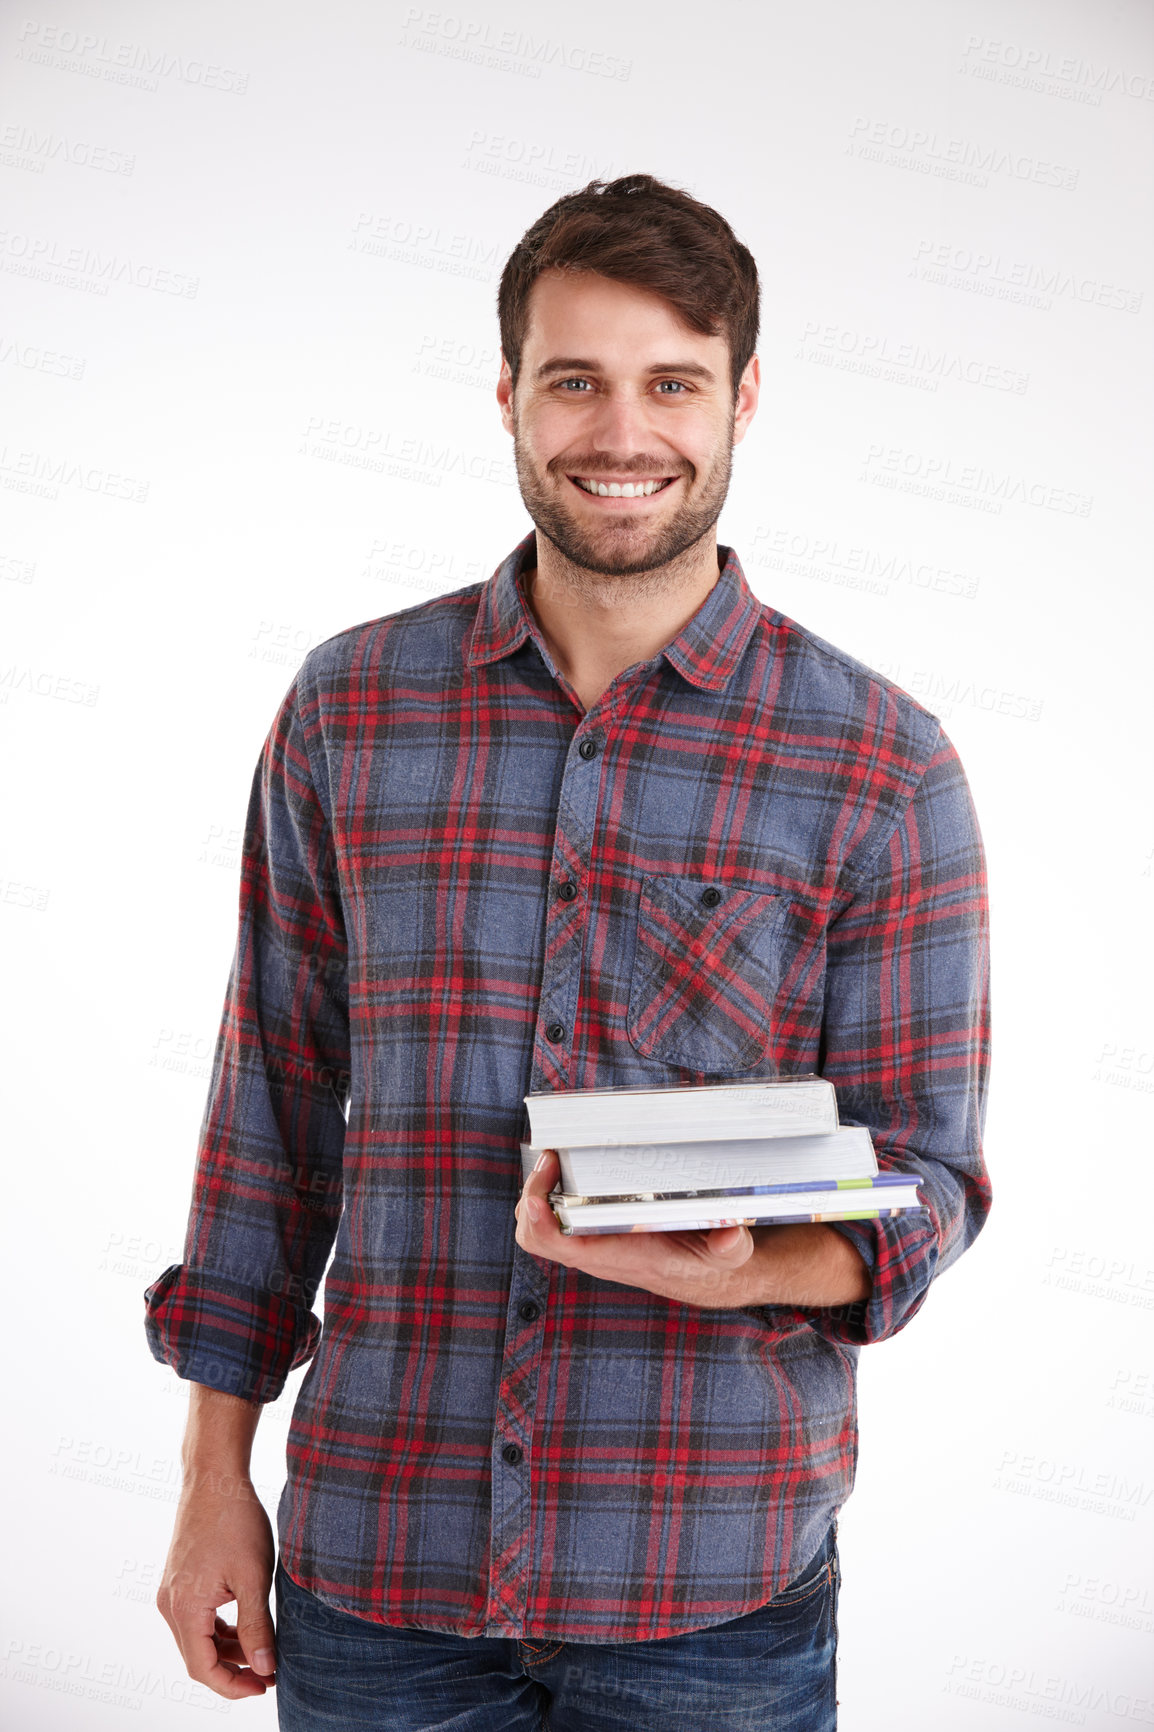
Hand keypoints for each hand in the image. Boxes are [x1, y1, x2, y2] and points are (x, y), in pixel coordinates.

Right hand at [156, 1468, 277, 1698]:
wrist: (215, 1477)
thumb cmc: (236, 1520)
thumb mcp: (253, 1576)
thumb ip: (257, 1627)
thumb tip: (265, 1669)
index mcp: (184, 1609)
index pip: (203, 1669)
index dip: (233, 1686)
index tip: (264, 1687)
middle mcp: (170, 1605)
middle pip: (198, 1657)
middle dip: (233, 1670)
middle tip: (270, 1674)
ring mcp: (171, 1591)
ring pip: (198, 1638)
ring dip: (228, 1650)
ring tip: (263, 1653)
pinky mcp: (179, 1579)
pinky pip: (197, 1618)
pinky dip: (220, 1629)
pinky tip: (246, 1628)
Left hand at [514, 1149, 757, 1306]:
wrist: (706, 1275)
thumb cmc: (709, 1260)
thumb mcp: (727, 1254)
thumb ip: (729, 1246)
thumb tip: (729, 1235)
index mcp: (623, 1257)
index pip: (565, 1248)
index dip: (541, 1223)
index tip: (535, 1194)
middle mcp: (597, 1254)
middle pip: (535, 1237)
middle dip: (530, 1198)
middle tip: (550, 1159)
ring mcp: (589, 1245)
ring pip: (535, 1228)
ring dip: (534, 1195)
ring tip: (551, 1160)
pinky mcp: (590, 1234)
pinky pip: (549, 1220)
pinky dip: (545, 1196)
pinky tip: (560, 1171)